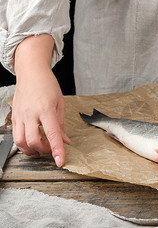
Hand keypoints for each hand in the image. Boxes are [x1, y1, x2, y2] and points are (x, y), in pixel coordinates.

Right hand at [12, 34, 69, 166]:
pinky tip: (32, 143)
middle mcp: (31, 113)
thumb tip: (65, 141)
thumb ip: (61, 124)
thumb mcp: (60, 103)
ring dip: (31, 150)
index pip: (52, 133)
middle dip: (44, 151)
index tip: (60, 161)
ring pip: (20, 141)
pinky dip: (24, 144)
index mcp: (46, 109)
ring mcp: (20, 115)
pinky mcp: (14, 116)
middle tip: (52, 150)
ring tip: (41, 150)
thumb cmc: (48, 85)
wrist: (31, 73)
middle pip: (33, 141)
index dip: (57, 149)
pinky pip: (15, 135)